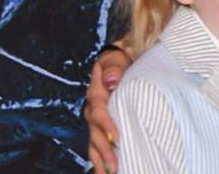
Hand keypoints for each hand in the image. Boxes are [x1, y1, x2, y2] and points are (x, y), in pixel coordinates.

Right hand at [85, 45, 131, 172]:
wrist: (125, 57)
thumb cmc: (124, 57)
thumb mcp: (118, 56)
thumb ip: (114, 67)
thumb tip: (111, 80)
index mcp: (96, 90)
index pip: (98, 109)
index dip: (106, 125)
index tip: (117, 137)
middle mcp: (93, 106)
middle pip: (94, 131)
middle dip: (103, 149)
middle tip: (114, 165)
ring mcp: (96, 118)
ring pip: (94, 141)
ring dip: (100, 159)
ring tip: (109, 173)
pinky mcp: (102, 125)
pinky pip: (97, 144)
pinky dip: (100, 159)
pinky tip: (104, 172)